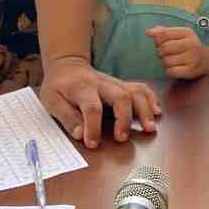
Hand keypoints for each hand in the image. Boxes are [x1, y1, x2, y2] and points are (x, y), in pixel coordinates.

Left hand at [39, 55, 161, 148]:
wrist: (67, 66)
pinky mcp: (122, 85)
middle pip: (120, 97)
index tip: (92, 143)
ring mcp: (114, 83)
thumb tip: (80, 134)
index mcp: (81, 88)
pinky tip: (156, 112)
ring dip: (144, 110)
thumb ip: (66, 117)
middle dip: (124, 119)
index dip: (93, 126)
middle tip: (122, 138)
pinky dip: (150, 99)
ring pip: (134, 92)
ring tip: (149, 128)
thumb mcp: (52, 101)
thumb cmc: (59, 86)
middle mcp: (101, 84)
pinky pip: (140, 88)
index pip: (91, 107)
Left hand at [147, 25, 208, 78]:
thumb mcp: (177, 35)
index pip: (163, 34)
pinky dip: (169, 71)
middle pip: (164, 48)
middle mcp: (192, 44)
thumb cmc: (186, 45)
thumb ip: (162, 32)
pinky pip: (171, 72)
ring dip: (164, 62)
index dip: (157, 40)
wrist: (206, 59)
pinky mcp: (191, 70)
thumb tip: (148, 32)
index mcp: (187, 32)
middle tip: (165, 54)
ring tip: (170, 60)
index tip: (160, 43)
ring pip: (166, 61)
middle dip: (160, 52)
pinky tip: (174, 68)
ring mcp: (193, 58)